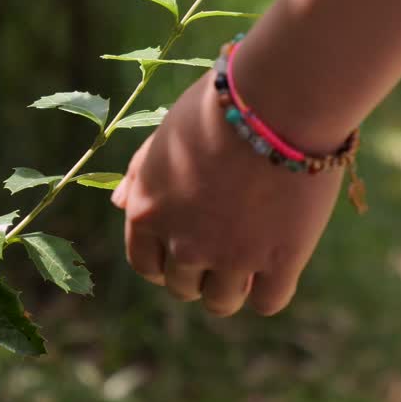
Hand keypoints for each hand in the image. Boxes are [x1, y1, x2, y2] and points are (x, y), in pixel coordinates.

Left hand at [110, 72, 344, 315]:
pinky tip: (280, 263)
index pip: (147, 265)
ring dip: (233, 288)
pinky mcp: (280, 260)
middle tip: (228, 244)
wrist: (281, 99)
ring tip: (254, 258)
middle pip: (184, 288)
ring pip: (223, 302)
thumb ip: (141, 173)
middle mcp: (184, 242)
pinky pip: (269, 301)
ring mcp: (233, 256)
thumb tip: (119, 203)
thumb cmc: (222, 105)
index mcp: (149, 211)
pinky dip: (270, 290)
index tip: (189, 248)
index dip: (167, 262)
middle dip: (201, 273)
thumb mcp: (168, 135)